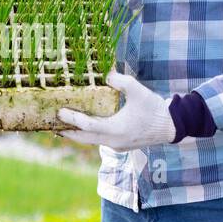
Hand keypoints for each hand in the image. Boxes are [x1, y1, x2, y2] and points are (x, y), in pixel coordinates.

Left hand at [57, 71, 174, 151]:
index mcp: (117, 129)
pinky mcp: (120, 146)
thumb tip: (106, 75)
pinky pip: (99, 141)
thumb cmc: (155, 108)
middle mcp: (114, 141)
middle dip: (68, 131)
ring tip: (63, 127)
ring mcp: (117, 146)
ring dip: (77, 134)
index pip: (88, 125)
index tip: (60, 112)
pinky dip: (89, 135)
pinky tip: (83, 128)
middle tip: (52, 125)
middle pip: (84, 138)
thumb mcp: (139, 91)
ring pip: (91, 141)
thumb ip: (122, 81)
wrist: (171, 126)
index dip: (73, 119)